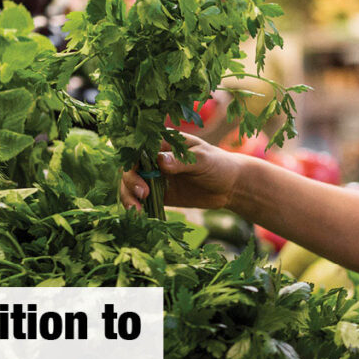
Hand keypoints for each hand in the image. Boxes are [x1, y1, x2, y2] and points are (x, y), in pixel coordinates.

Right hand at [120, 133, 244, 210]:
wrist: (229, 186)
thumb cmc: (218, 165)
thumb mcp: (202, 160)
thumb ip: (182, 161)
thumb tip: (160, 161)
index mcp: (163, 142)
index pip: (139, 146)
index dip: (132, 159)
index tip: (137, 172)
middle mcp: (154, 158)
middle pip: (130, 167)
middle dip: (130, 181)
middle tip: (142, 194)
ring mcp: (154, 176)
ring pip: (131, 185)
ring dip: (129, 197)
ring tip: (136, 211)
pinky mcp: (158, 194)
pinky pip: (141, 200)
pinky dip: (137, 207)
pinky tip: (139, 215)